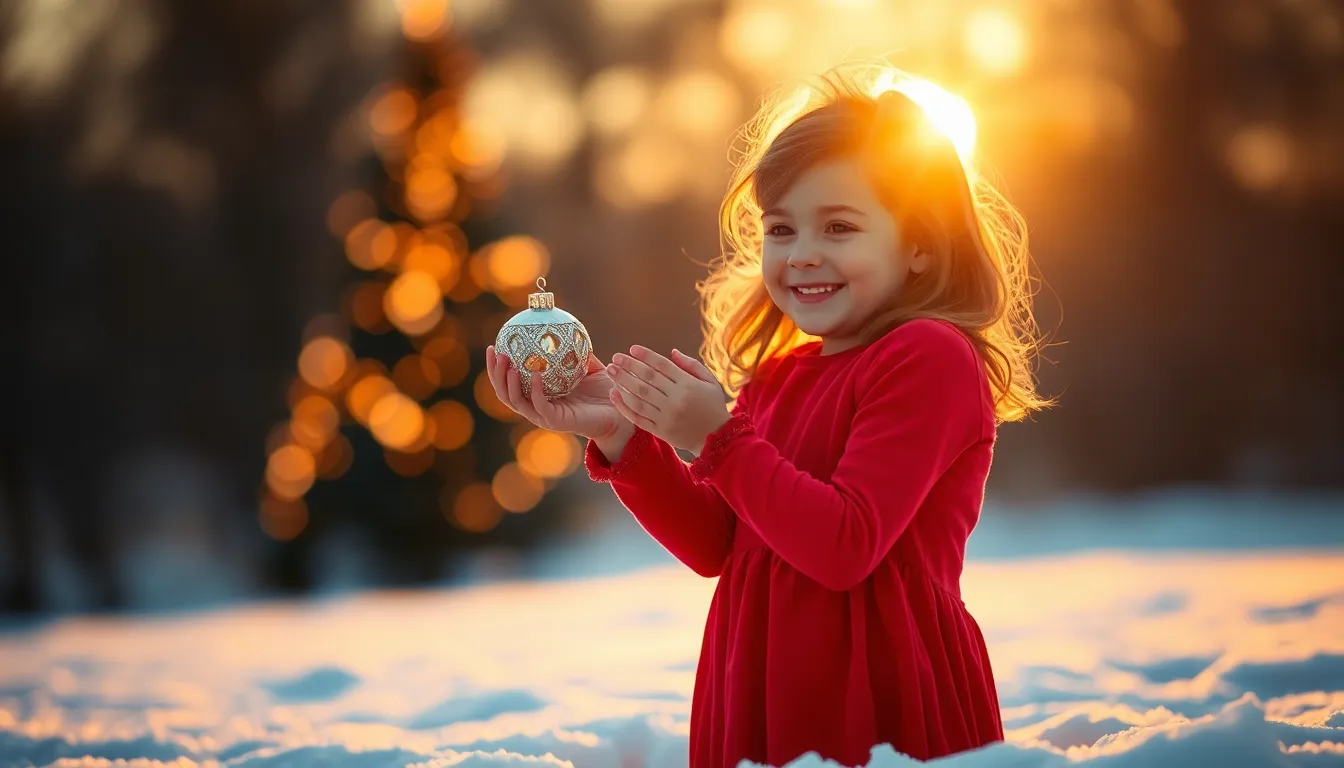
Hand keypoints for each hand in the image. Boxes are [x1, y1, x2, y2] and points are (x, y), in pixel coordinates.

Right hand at [485, 345, 626, 440]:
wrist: (621, 415)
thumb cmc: (605, 392)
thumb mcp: (589, 366)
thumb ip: (577, 350)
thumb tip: (568, 324)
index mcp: (539, 395)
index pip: (510, 383)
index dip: (497, 368)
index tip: (494, 346)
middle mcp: (537, 407)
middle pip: (505, 393)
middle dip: (495, 374)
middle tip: (495, 352)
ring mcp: (544, 416)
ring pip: (516, 401)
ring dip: (509, 382)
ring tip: (508, 364)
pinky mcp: (556, 422)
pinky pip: (540, 406)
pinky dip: (535, 390)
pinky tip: (535, 374)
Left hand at [606, 345, 731, 454]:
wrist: (716, 439)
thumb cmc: (713, 406)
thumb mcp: (710, 381)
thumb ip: (691, 365)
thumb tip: (671, 352)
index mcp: (688, 385)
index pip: (662, 366)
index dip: (645, 356)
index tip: (631, 349)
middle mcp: (676, 399)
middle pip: (647, 379)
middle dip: (629, 366)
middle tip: (615, 358)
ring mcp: (666, 416)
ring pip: (639, 397)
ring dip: (622, 383)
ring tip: (610, 372)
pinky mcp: (660, 430)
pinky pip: (638, 417)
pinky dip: (624, 406)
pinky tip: (613, 394)